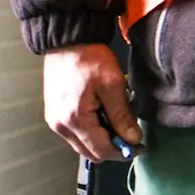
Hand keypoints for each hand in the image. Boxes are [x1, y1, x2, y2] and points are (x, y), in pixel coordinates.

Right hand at [43, 43, 141, 161]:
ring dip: (101, 140)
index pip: (102, 150)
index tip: (140, 145)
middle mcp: (60, 126)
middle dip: (113, 148)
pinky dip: (91, 132)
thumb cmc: (88, 57)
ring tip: (116, 121)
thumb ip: (122, 115)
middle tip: (130, 135)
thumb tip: (133, 138)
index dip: (123, 151)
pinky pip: (75, 134)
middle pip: (90, 153)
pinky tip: (102, 115)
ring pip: (82, 145)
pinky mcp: (54, 115)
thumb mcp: (112, 83)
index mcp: (75, 119)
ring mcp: (55, 121)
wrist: (67, 40)